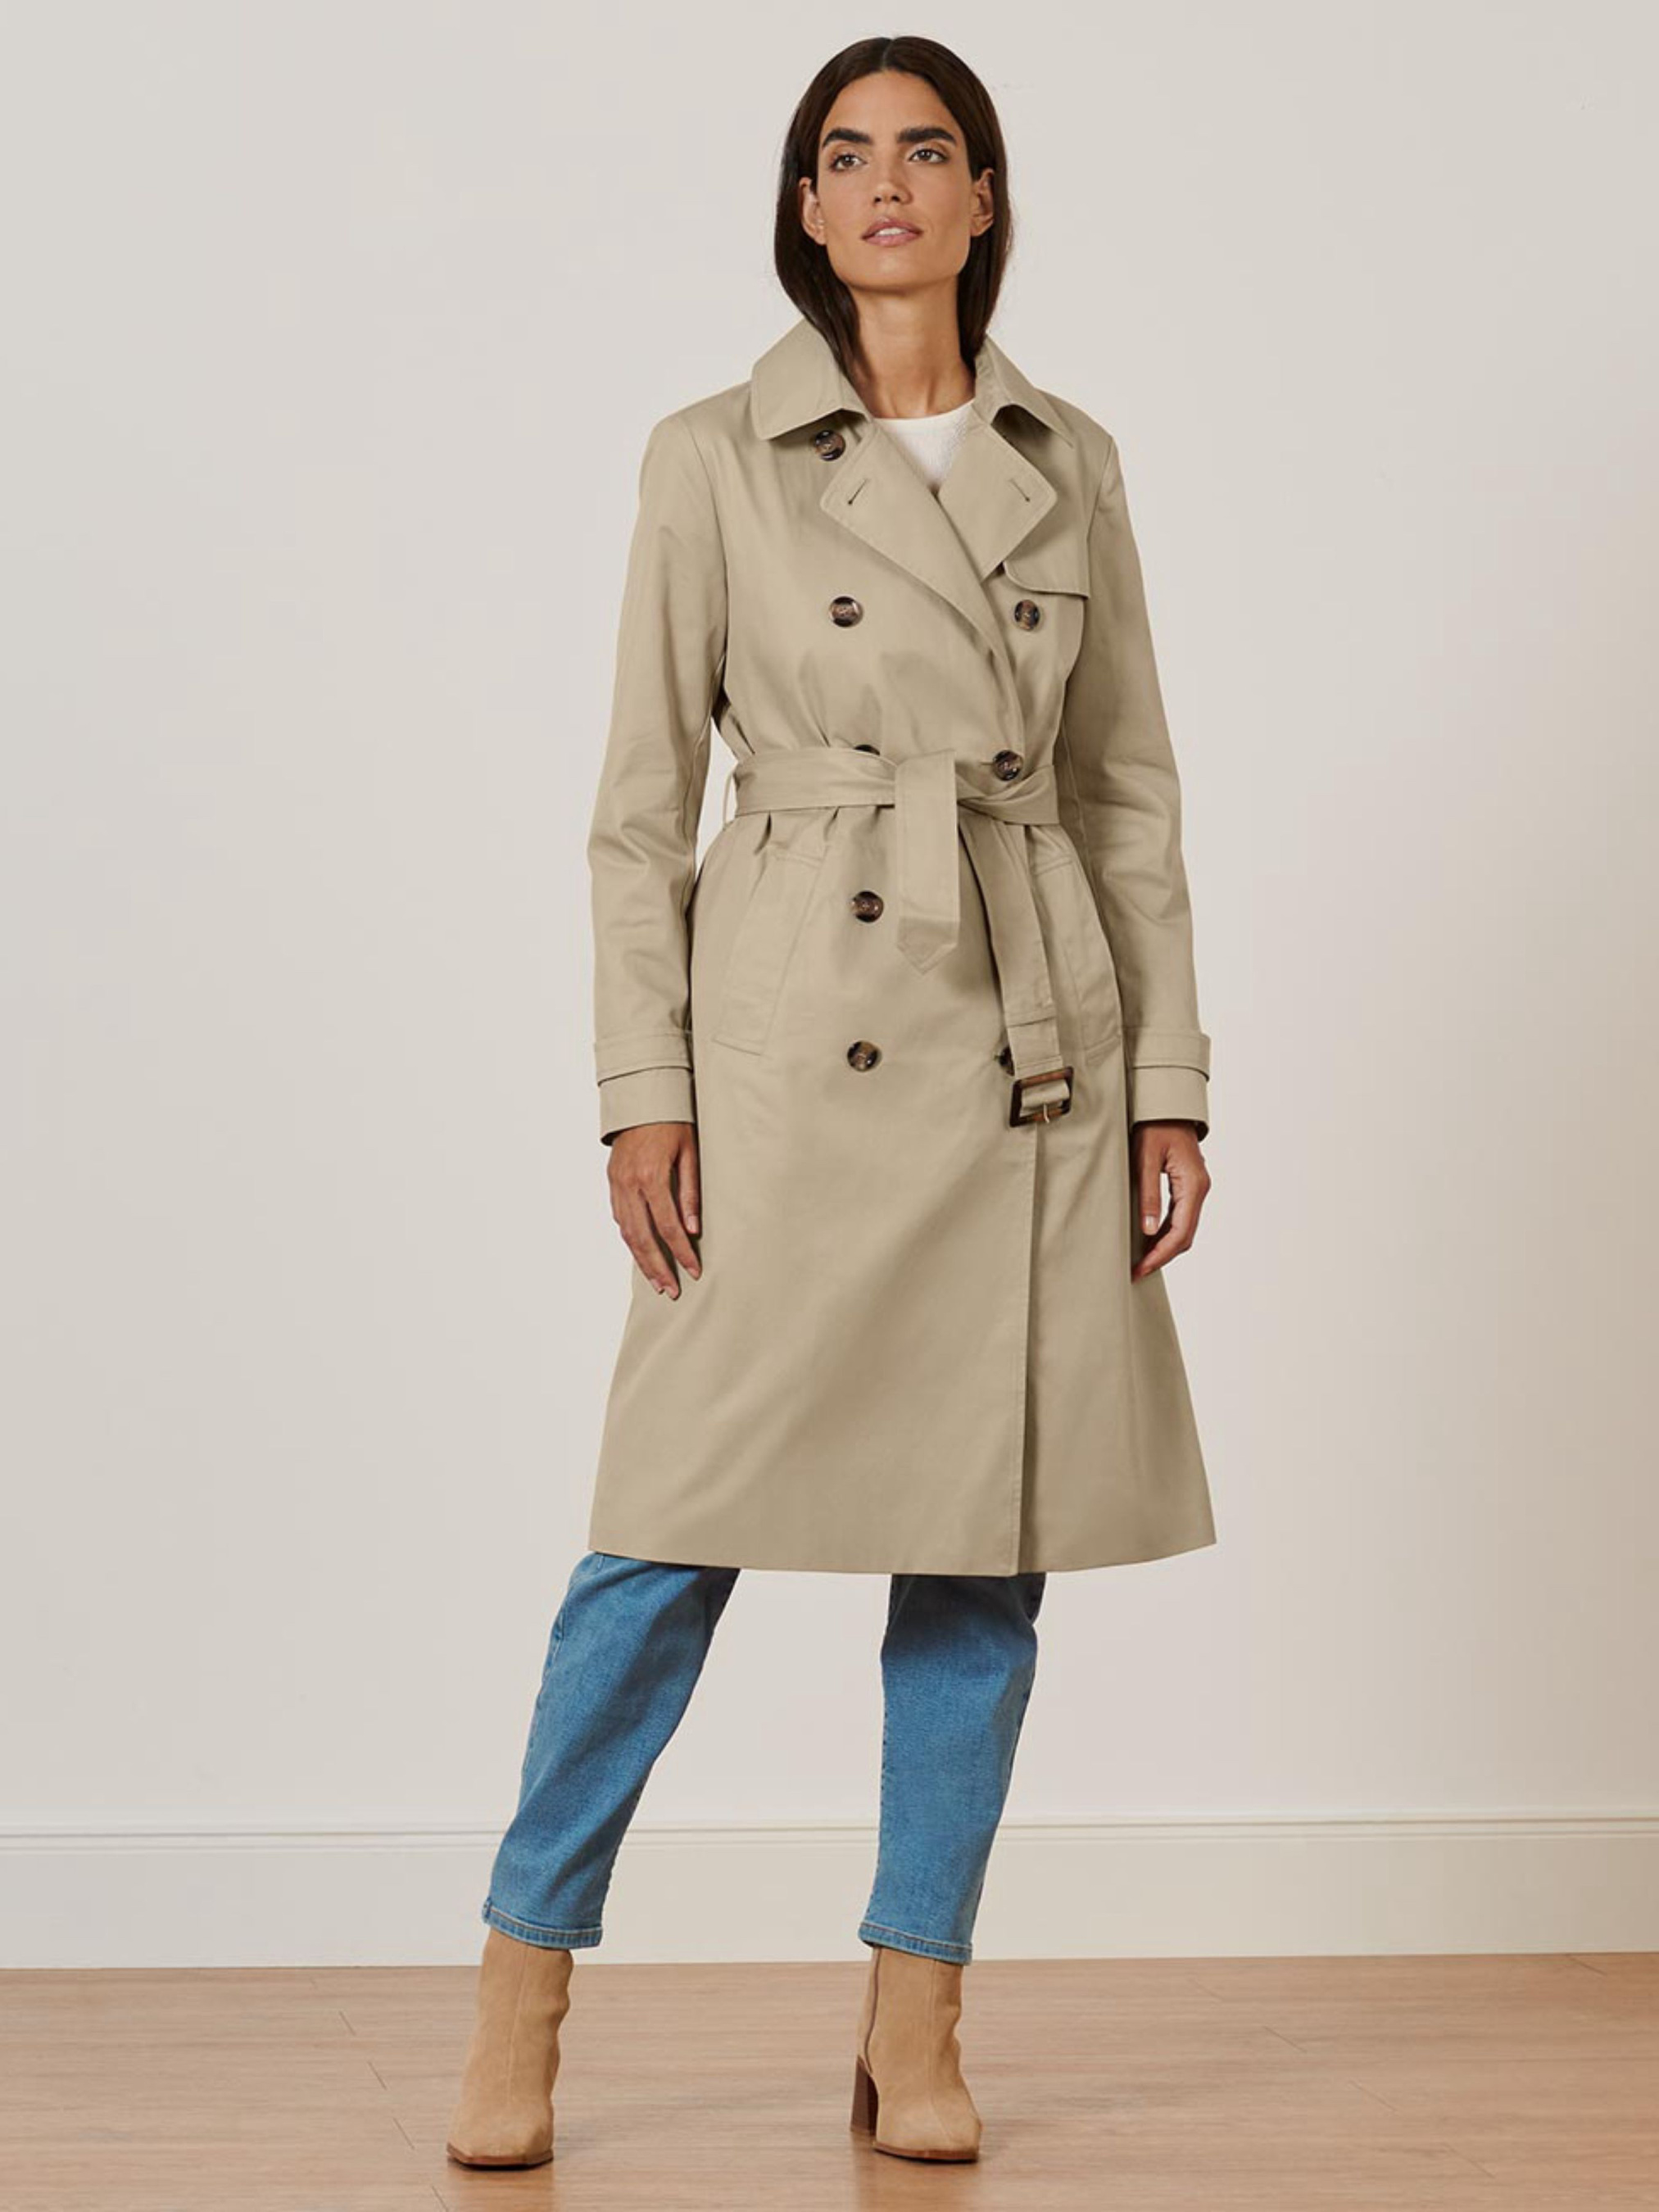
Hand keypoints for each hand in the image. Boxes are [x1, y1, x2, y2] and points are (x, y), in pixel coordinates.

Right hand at [607, 1121, 701, 1296]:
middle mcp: (629, 1184)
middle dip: (658, 1267)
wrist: (641, 1100)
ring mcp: (617, 1184)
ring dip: (642, 1260)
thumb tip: (693, 1230)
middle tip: (672, 1290)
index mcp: (651, 1176)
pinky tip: (641, 1253)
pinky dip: (631, 1239)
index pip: (668, 1226)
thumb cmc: (672, 1123)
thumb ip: (690, 1193)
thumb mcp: (690, 1154)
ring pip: (627, 1233)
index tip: (694, 1270)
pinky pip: (620, 1219)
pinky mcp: (612, 1182)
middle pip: (643, 1237)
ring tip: (657, 1282)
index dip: (681, 1252)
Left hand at [1130, 1121, 1209, 1281]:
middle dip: (1162, 1256)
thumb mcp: (1145, 1159)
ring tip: (1141, 1260)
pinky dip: (1167, 1232)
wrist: (1168, 1107)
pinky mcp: (1189, 1186)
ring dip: (1165, 1247)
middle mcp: (1200, 1189)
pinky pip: (1181, 1217)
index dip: (1161, 1255)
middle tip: (1137, 1271)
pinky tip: (1149, 1239)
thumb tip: (1148, 1230)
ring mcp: (1197, 1188)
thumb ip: (1148, 1195)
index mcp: (1192, 1184)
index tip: (1141, 1268)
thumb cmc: (1155, 1127)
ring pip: (1185, 1229)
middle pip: (1185, 1236)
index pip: (1180, 1232)